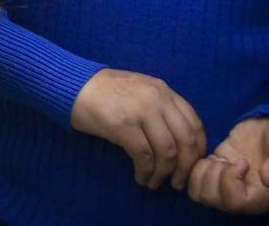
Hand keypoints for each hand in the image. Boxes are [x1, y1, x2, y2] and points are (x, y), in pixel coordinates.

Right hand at [70, 67, 206, 189]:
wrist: (70, 84)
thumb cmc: (104, 92)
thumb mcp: (139, 92)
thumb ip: (161, 109)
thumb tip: (181, 144)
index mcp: (163, 90)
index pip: (195, 124)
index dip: (198, 150)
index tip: (192, 166)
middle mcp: (157, 98)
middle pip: (186, 141)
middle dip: (185, 168)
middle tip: (177, 182)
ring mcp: (140, 110)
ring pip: (168, 152)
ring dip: (164, 174)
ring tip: (154, 182)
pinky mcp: (122, 124)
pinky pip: (144, 156)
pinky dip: (145, 171)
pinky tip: (140, 177)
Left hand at [186, 116, 268, 213]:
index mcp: (264, 198)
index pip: (233, 202)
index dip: (229, 180)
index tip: (242, 161)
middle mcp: (246, 196)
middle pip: (212, 199)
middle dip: (213, 176)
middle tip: (226, 160)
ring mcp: (230, 184)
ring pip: (200, 192)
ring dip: (202, 172)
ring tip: (219, 159)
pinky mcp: (219, 170)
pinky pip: (196, 179)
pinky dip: (197, 166)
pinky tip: (213, 155)